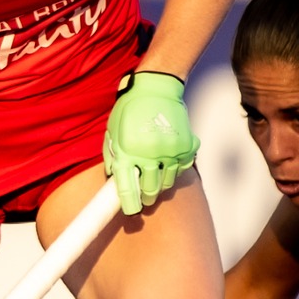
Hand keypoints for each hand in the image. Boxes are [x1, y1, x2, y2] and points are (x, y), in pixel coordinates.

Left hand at [102, 70, 198, 215]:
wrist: (156, 87)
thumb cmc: (129, 109)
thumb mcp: (112, 132)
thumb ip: (112, 156)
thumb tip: (112, 178)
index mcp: (128, 151)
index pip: (127, 187)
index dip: (129, 204)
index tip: (131, 211)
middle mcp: (150, 153)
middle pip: (151, 190)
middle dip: (147, 198)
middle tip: (145, 199)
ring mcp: (170, 150)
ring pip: (167, 182)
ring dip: (160, 184)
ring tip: (154, 177)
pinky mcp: (186, 146)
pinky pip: (182, 169)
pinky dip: (175, 169)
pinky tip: (167, 162)